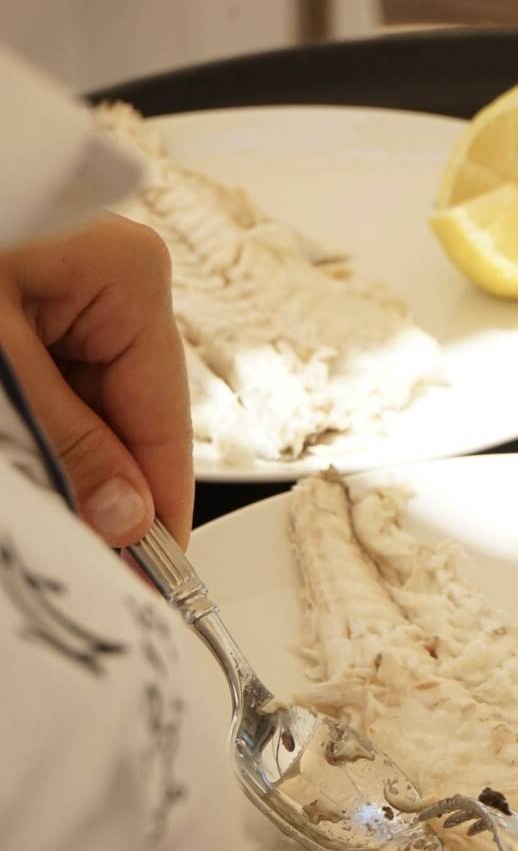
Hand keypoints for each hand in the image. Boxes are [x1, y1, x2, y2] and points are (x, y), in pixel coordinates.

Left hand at [0, 213, 192, 544]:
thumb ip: (68, 444)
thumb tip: (123, 518)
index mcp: (128, 276)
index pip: (165, 418)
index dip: (160, 506)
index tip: (154, 574)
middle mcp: (112, 284)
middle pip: (128, 421)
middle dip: (98, 489)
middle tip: (80, 557)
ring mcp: (74, 297)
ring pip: (88, 414)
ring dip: (58, 465)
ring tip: (35, 497)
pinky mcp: (35, 311)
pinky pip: (53, 393)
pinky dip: (32, 435)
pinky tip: (18, 461)